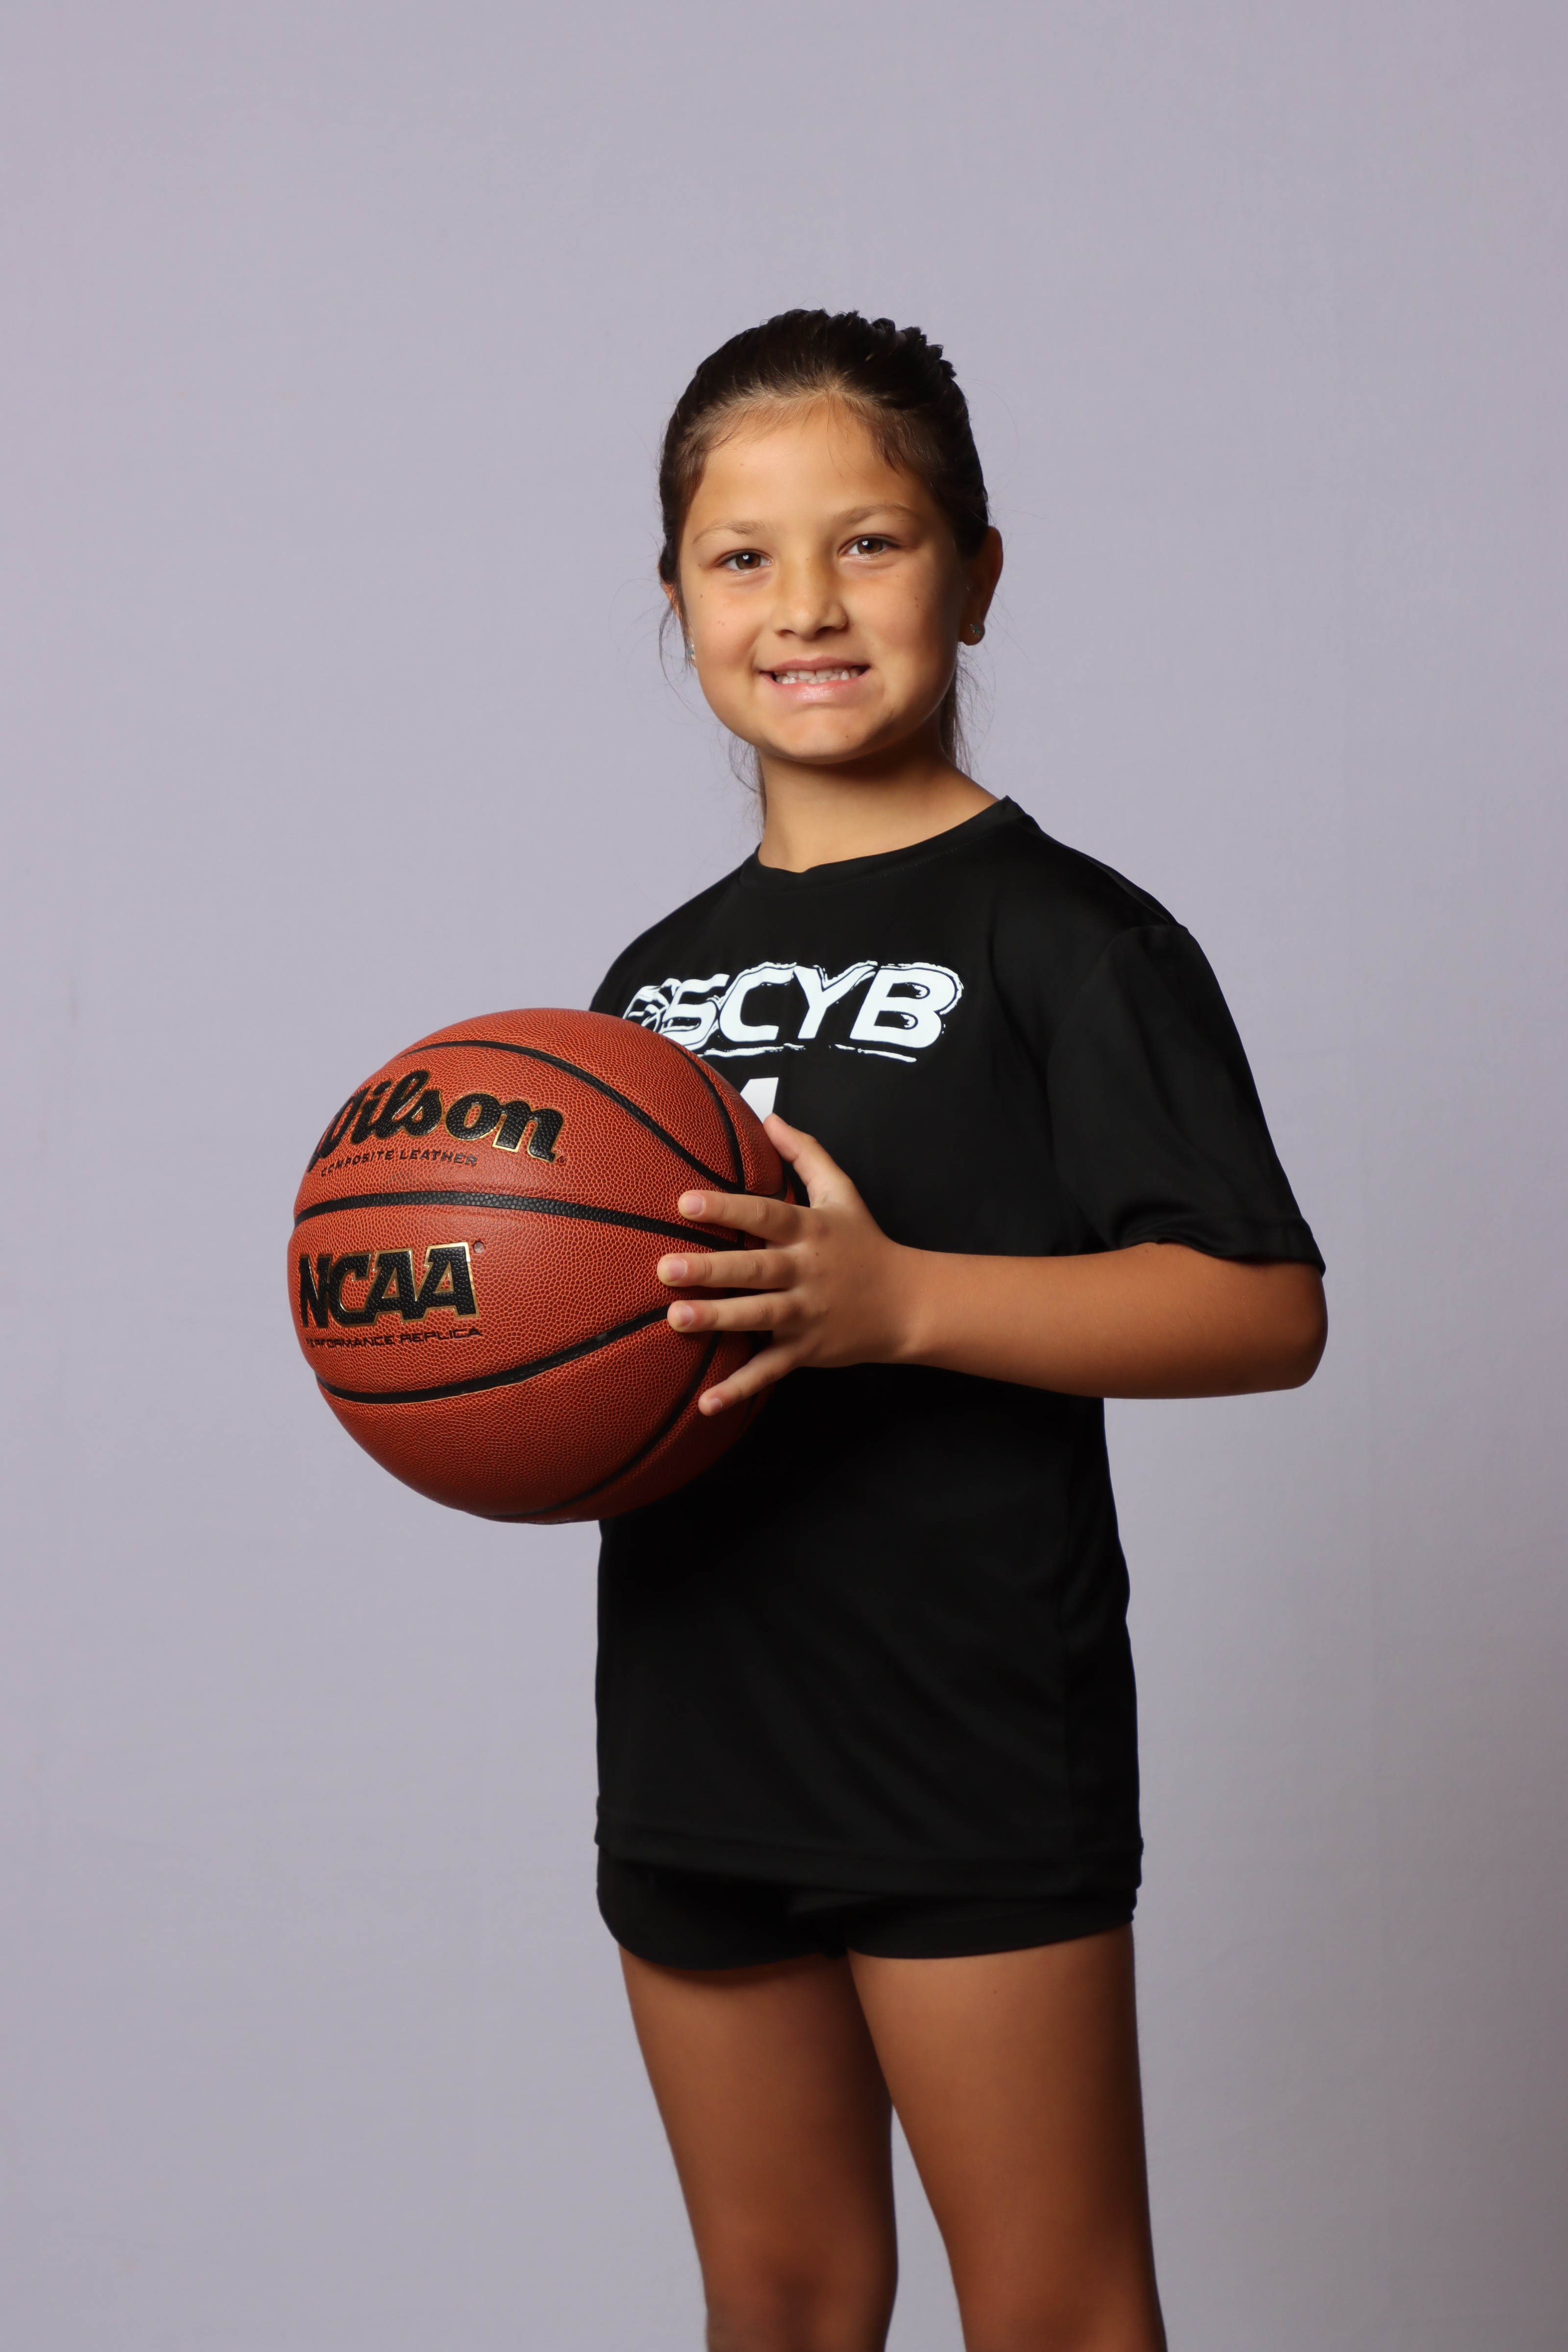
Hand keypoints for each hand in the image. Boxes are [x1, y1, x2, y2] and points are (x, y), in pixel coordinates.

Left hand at [657, 1114, 912, 1413]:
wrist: (910, 1303)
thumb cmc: (866, 1242)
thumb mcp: (843, 1192)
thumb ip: (806, 1154)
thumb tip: (770, 1116)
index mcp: (811, 1231)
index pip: (766, 1215)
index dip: (728, 1208)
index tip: (685, 1202)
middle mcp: (807, 1272)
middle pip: (756, 1269)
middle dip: (712, 1269)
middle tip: (664, 1267)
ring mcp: (808, 1313)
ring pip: (759, 1317)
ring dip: (718, 1320)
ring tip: (675, 1318)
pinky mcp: (807, 1350)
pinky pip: (770, 1370)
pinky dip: (740, 1388)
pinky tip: (706, 1402)